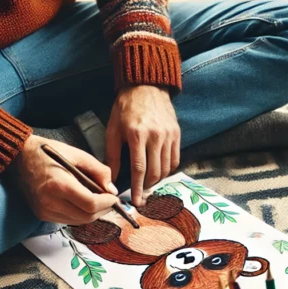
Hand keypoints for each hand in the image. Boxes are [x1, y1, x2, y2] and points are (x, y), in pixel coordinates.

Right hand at [11, 135, 119, 224]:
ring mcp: (44, 210)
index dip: (107, 203)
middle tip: (109, 200)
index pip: (90, 204)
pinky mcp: (41, 214)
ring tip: (98, 201)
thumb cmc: (48, 152)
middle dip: (103, 210)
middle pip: (86, 216)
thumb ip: (98, 171)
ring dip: (92, 214)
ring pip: (78, 221)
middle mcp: (49, 201)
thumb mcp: (77, 154)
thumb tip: (112, 189)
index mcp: (58, 184)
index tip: (114, 197)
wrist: (19, 157)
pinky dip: (79, 214)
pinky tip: (82, 203)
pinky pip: (68, 220)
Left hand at [105, 85, 179, 206]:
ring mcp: (169, 135)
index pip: (139, 169)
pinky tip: (159, 172)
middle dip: (147, 188)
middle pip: (155, 172)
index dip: (137, 188)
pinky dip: (167, 170)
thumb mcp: (113, 130)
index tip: (135, 202)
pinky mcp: (177, 134)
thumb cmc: (125, 108)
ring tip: (147, 184)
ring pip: (167, 168)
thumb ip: (113, 156)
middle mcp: (156, 136)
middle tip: (141, 196)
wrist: (146, 86)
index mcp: (137, 135)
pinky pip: (175, 159)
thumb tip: (110, 179)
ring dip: (157, 180)